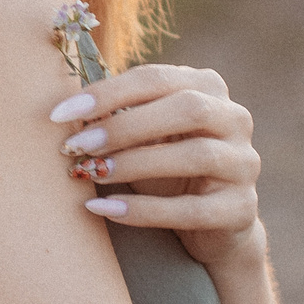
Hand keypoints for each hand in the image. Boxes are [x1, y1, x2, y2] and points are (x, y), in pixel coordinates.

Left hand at [50, 65, 265, 274]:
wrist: (210, 225)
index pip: (156, 78)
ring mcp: (244, 164)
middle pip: (187, 109)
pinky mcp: (241, 209)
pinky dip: (145, 210)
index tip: (59, 114)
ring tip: (92, 174)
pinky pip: (193, 209)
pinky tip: (107, 209)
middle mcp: (235, 119)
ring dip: (135, 164)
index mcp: (207, 87)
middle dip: (125, 126)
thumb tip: (66, 111)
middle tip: (77, 146)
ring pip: (196, 156)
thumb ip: (115, 115)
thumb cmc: (165, 168)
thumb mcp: (142, 136)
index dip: (107, 92)